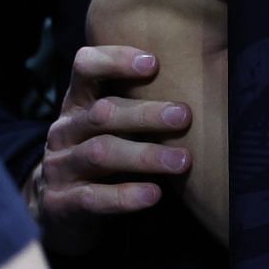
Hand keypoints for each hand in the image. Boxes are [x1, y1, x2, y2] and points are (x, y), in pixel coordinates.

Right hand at [25, 46, 192, 255]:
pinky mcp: (60, 203)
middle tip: (184, 116)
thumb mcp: (115, 123)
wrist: (61, 208)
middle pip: (102, 113)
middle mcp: (65, 129)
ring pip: (100, 153)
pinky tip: (153, 194)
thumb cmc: (105, 152)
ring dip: (144, 155)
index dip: (114, 60)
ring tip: (182, 161)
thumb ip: (142, 100)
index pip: (85, 67)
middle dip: (145, 113)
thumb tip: (209, 76)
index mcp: (78, 102)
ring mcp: (59, 166)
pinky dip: (125, 196)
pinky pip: (92, 197)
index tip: (153, 62)